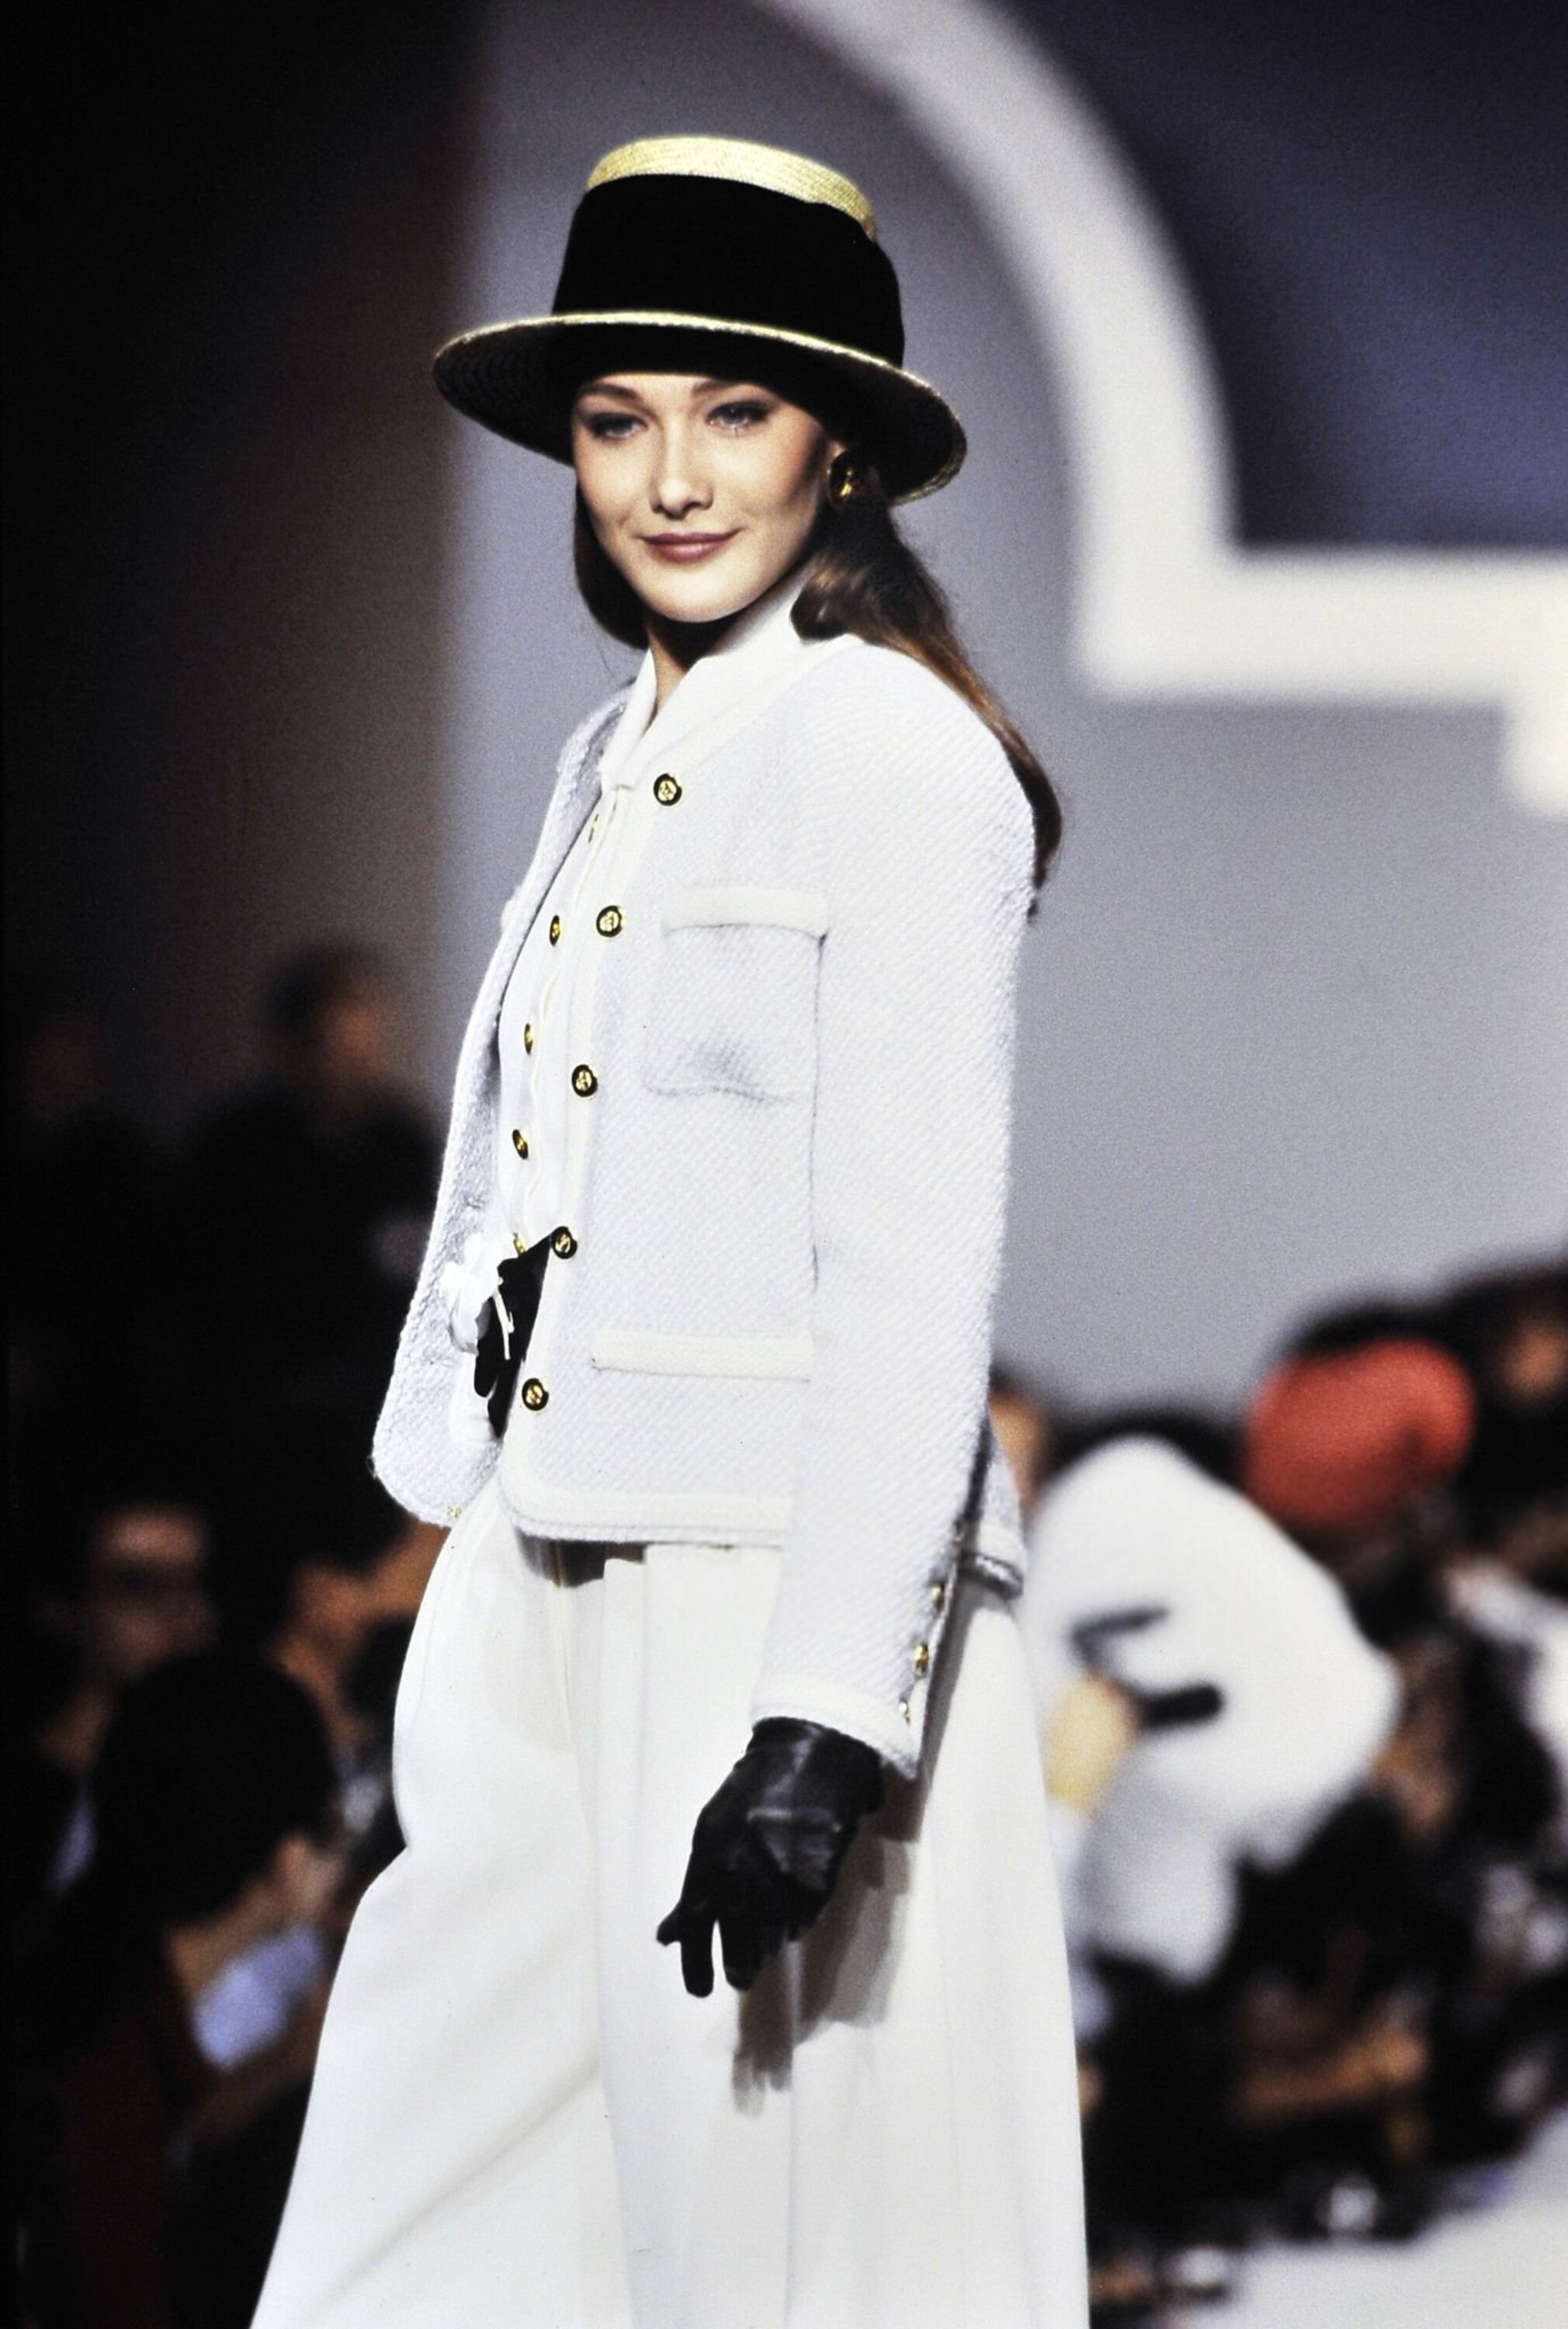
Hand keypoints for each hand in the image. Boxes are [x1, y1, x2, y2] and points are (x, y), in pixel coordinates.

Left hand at [656, 1719, 884, 1995]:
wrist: (809, 1759)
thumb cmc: (753, 1794)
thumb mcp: (711, 1830)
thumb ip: (693, 1886)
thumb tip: (666, 1937)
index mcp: (709, 1859)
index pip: (694, 1925)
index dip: (695, 1964)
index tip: (699, 1991)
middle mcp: (742, 1875)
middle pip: (737, 1943)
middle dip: (738, 1966)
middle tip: (741, 1978)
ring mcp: (781, 1880)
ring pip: (772, 1937)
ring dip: (767, 1945)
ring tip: (767, 1946)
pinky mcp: (817, 1882)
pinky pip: (802, 1920)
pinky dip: (796, 1922)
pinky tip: (793, 1912)